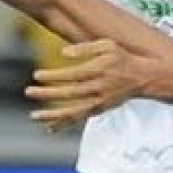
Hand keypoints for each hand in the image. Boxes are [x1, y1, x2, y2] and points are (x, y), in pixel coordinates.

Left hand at [25, 38, 154, 132]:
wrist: (143, 78)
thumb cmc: (122, 58)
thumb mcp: (107, 45)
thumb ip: (85, 48)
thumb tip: (63, 53)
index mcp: (99, 71)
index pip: (72, 76)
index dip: (54, 76)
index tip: (36, 75)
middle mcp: (98, 89)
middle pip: (69, 94)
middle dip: (48, 94)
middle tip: (28, 92)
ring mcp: (98, 102)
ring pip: (72, 111)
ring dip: (52, 115)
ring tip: (33, 116)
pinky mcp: (98, 110)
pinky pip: (79, 119)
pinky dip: (64, 124)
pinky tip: (48, 128)